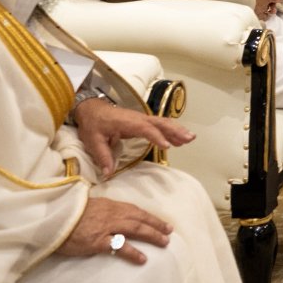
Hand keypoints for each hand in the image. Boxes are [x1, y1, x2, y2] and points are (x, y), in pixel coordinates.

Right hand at [55, 197, 173, 264]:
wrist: (52, 219)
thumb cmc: (69, 214)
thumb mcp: (90, 207)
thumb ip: (104, 210)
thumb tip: (115, 215)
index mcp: (110, 205)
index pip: (135, 210)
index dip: (150, 217)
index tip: (162, 223)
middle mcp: (112, 214)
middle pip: (140, 219)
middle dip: (156, 225)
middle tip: (169, 233)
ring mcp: (106, 228)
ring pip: (135, 230)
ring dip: (151, 236)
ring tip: (163, 243)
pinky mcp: (98, 241)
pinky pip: (119, 247)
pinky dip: (133, 253)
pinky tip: (142, 259)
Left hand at [73, 96, 193, 177]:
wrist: (92, 109)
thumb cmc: (93, 124)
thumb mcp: (93, 140)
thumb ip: (102, 156)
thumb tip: (108, 173)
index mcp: (128, 122)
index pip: (145, 128)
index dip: (157, 137)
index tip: (167, 146)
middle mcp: (138, 118)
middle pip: (160, 123)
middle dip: (175, 130)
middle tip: (189, 139)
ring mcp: (142, 119)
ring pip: (163, 123)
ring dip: (177, 130)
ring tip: (190, 139)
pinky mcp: (143, 122)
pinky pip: (160, 125)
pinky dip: (172, 130)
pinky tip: (179, 139)